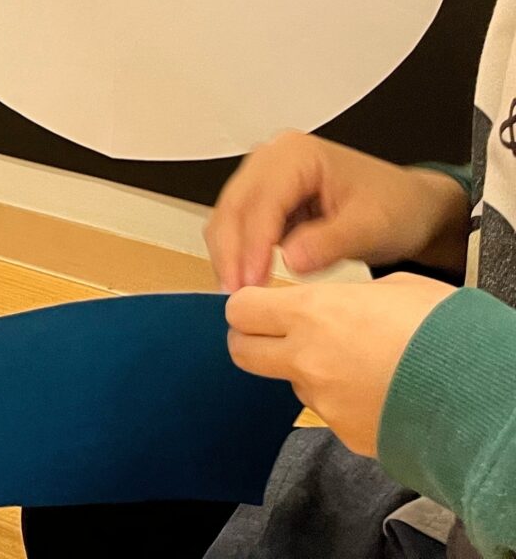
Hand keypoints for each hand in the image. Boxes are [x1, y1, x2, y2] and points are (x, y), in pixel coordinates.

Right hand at [206, 131, 466, 291]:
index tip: (251, 281)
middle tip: (236, 293)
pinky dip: (238, 253)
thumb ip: (331, 241)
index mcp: (297, 154)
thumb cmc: (397, 206)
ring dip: (229, 254)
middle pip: (234, 205)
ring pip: (229, 216)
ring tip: (238, 292)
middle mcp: (272, 159)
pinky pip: (239, 226)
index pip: (262, 200)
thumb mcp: (372, 226)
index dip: (253, 243)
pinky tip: (245, 278)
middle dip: (231, 252)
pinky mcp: (265, 200)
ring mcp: (264, 178)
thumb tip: (290, 260)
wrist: (411, 207)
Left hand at [226, 274, 451, 456]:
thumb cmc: (446, 331)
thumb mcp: (393, 289)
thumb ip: (346, 297)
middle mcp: (306, 360)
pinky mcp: (347, 435)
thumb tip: (333, 304)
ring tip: (359, 365)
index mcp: (311, 313)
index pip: (240, 310)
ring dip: (309, 374)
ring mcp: (325, 402)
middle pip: (243, 353)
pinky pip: (330, 414)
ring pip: (293, 385)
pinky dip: (345, 403)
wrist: (483, 393)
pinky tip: (380, 392)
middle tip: (279, 335)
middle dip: (253, 342)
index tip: (260, 305)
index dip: (248, 307)